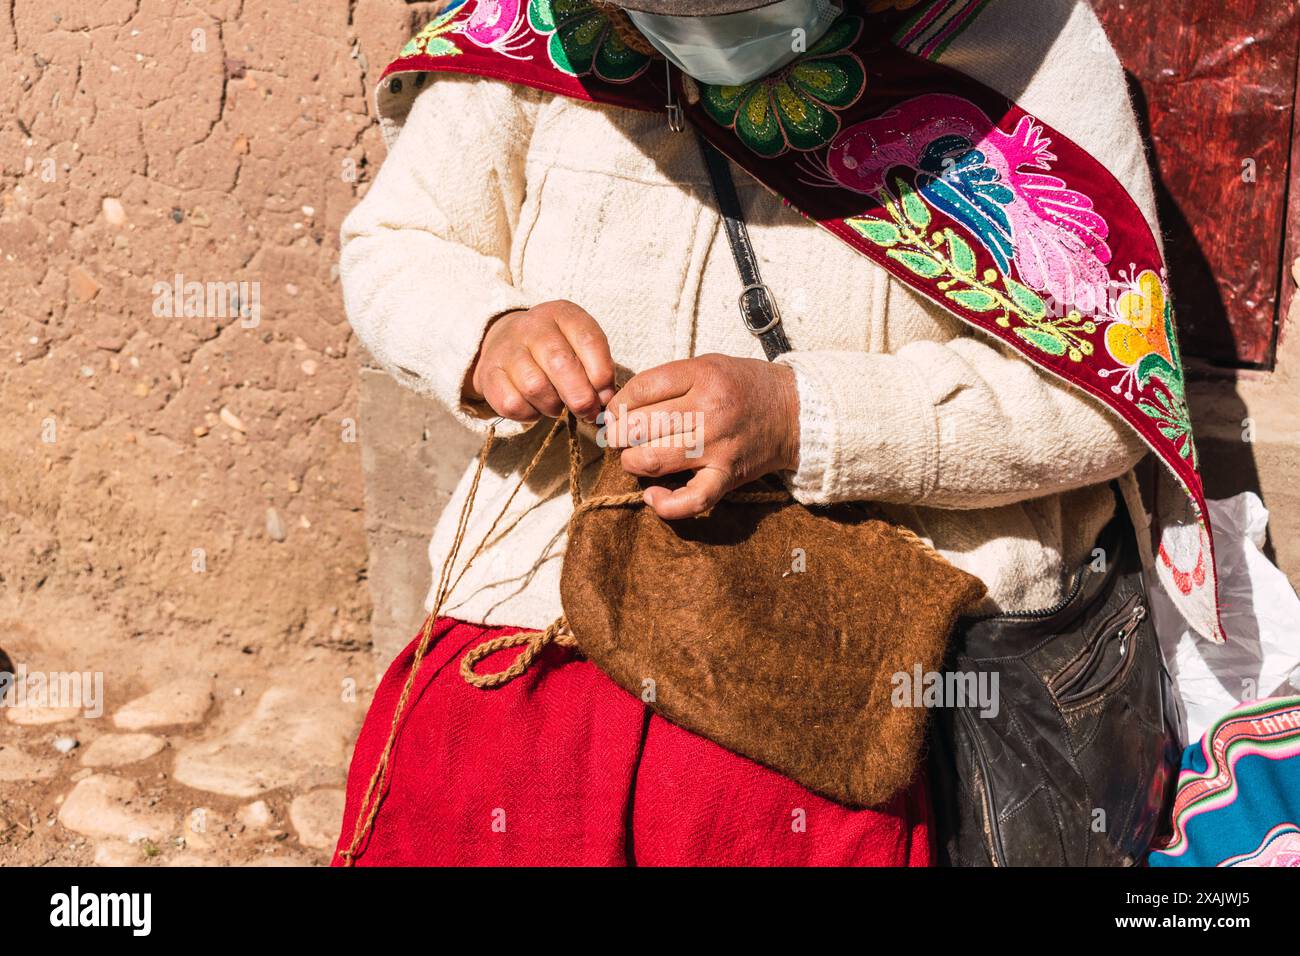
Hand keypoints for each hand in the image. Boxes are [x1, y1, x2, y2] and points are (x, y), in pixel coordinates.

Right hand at [465, 300, 614, 422]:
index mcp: (562, 314)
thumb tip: (604, 398)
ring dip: (553, 406)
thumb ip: (598, 369)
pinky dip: (529, 414)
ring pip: (535, 386)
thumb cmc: (555, 349)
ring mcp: (507, 349)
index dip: (601, 374)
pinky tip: (535, 407)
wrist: (507, 342)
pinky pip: (512, 404)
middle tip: (587, 411)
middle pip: (560, 363)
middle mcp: (532, 326)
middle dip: (580, 396)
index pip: (588, 340)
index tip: (605, 395)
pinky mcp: (489, 374)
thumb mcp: (580, 346)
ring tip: (557, 405)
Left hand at [604, 353, 799, 519]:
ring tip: (633, 458)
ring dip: (633, 462)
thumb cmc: (744, 386)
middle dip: (620, 434)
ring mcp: (718, 446)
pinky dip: (666, 504)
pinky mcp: (727, 475)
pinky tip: (652, 496)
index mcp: (702, 376)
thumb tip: (622, 405)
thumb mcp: (707, 365)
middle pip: (641, 426)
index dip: (618, 404)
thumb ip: (668, 380)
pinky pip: (692, 499)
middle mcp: (709, 410)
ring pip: (655, 460)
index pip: (641, 389)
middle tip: (620, 437)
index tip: (615, 412)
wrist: (794, 411)